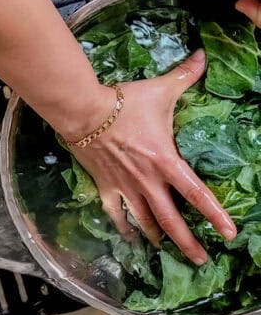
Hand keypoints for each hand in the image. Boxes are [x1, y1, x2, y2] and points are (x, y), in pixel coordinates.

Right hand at [68, 50, 236, 264]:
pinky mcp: (107, 189)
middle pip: (172, 221)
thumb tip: (206, 54)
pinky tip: (130, 239)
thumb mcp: (160, 89)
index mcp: (166, 162)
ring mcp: (126, 189)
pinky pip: (116, 215)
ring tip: (169, 252)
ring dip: (159, 239)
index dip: (215, 215)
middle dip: (188, 243)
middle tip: (202, 260)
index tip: (229, 234)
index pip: (197, 194)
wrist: (85, 112)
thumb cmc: (125, 104)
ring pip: (146, 223)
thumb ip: (186, 75)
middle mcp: (148, 183)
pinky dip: (124, 229)